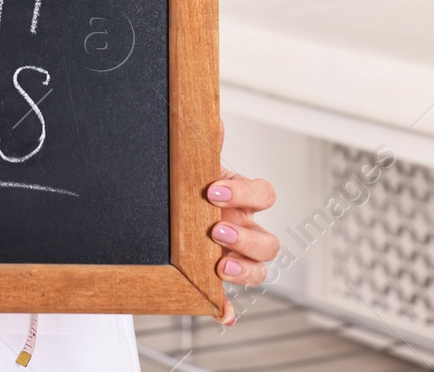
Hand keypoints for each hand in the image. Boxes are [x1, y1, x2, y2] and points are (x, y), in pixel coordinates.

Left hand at [205, 120, 277, 325]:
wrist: (164, 213)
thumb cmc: (189, 188)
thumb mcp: (194, 168)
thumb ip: (206, 147)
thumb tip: (212, 120)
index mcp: (242, 198)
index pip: (264, 194)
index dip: (245, 194)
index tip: (212, 191)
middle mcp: (245, 229)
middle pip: (269, 242)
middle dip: (247, 238)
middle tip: (215, 232)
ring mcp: (235, 257)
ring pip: (260, 271)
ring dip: (245, 270)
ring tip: (220, 266)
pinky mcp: (217, 282)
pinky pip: (229, 301)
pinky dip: (226, 308)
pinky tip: (221, 314)